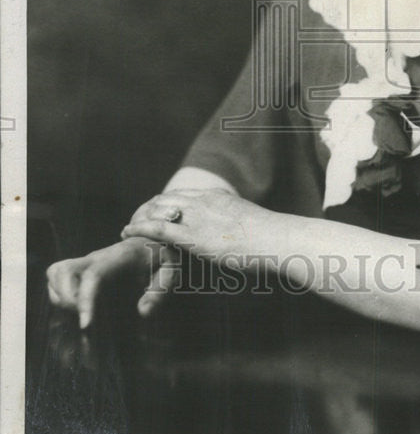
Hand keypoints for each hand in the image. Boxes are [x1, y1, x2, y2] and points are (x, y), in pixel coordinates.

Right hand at [46, 237, 178, 328]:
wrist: (153, 241)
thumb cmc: (160, 255)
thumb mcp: (171, 269)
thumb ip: (161, 289)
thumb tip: (143, 313)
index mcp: (117, 257)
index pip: (92, 276)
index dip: (85, 300)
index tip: (86, 326)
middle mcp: (95, 258)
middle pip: (61, 271)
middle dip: (64, 299)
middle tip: (85, 320)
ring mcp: (85, 263)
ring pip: (55, 274)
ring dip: (59, 298)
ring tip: (81, 316)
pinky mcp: (80, 270)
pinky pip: (57, 279)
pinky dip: (59, 296)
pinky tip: (78, 311)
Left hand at [120, 188, 274, 268]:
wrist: (277, 240)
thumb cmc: (273, 239)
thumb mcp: (254, 226)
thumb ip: (241, 226)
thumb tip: (246, 235)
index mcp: (220, 197)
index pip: (186, 193)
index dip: (168, 202)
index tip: (158, 210)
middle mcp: (205, 201)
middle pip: (168, 198)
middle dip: (150, 207)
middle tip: (138, 218)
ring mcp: (198, 216)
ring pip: (158, 210)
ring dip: (141, 216)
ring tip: (129, 226)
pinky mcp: (192, 236)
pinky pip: (158, 228)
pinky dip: (140, 228)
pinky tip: (127, 231)